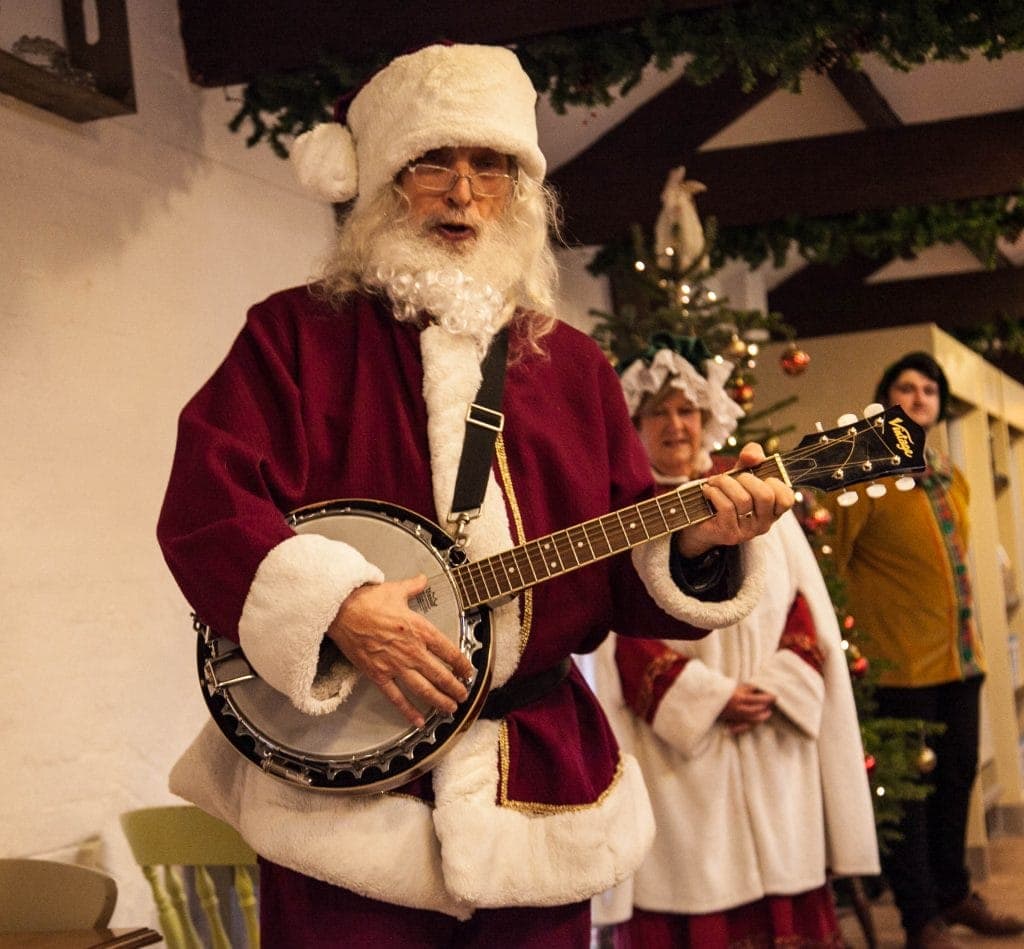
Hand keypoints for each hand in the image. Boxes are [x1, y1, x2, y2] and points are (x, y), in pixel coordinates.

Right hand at [326, 573, 473, 726]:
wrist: (341, 610)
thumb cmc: (367, 600)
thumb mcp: (396, 589)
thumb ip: (413, 587)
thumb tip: (422, 580)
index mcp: (419, 629)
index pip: (449, 651)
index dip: (462, 664)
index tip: (468, 671)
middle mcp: (411, 650)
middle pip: (440, 674)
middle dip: (455, 687)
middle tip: (463, 694)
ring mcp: (395, 665)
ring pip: (424, 689)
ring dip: (440, 701)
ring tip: (450, 708)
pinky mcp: (378, 675)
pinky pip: (396, 698)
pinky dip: (409, 711)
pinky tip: (419, 721)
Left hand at [676, 442, 794, 557]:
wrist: (701, 518)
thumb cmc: (727, 492)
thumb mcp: (742, 471)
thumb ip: (752, 456)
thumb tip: (752, 456)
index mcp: (773, 509)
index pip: (787, 498)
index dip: (774, 482)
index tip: (757, 476)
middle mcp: (765, 523)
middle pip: (765, 496)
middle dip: (745, 478)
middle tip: (731, 477)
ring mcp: (748, 531)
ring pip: (743, 500)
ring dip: (725, 483)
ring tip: (714, 481)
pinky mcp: (730, 534)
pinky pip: (726, 507)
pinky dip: (714, 493)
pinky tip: (708, 490)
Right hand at [719, 682, 775, 734]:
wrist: (710, 699)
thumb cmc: (724, 691)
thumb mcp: (736, 687)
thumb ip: (749, 688)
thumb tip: (761, 686)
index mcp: (740, 698)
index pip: (758, 700)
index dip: (768, 698)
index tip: (775, 696)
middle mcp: (739, 709)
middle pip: (757, 711)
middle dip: (766, 707)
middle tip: (772, 703)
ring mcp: (736, 716)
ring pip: (753, 720)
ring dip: (762, 717)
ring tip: (768, 713)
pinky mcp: (732, 721)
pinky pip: (744, 726)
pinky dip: (752, 725)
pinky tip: (757, 721)